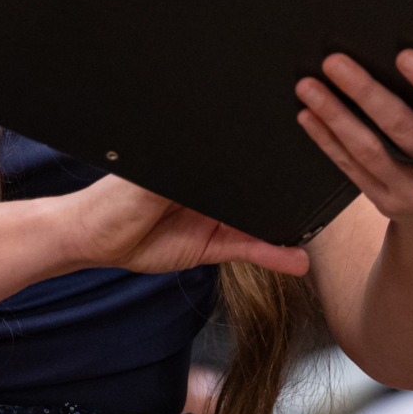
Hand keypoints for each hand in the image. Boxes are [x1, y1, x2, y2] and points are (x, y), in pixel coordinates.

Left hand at [60, 174, 310, 278]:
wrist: (94, 240)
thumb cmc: (111, 198)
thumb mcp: (149, 179)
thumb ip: (184, 172)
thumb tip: (218, 162)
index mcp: (198, 159)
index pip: (238, 157)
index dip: (264, 157)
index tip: (297, 154)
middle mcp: (211, 186)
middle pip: (254, 187)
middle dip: (283, 191)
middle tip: (318, 193)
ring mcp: (215, 217)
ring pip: (259, 220)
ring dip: (285, 227)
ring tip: (316, 229)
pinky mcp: (213, 246)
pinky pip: (249, 249)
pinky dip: (273, 255)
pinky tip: (295, 259)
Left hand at [292, 39, 412, 235]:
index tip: (403, 54)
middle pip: (402, 127)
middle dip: (365, 92)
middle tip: (334, 61)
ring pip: (368, 150)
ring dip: (334, 115)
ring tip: (308, 85)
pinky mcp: (385, 201)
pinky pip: (351, 168)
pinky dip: (327, 141)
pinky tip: (308, 115)